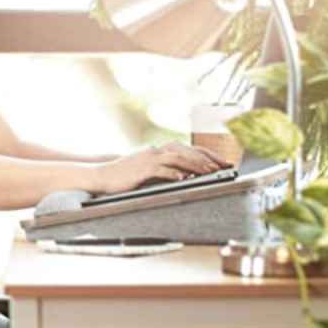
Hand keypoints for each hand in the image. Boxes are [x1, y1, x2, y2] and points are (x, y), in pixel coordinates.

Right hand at [96, 141, 232, 194]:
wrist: (103, 175)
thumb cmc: (124, 176)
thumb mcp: (147, 171)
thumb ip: (164, 170)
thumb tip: (184, 176)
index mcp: (159, 150)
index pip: (189, 149)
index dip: (207, 155)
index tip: (221, 163)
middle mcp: (157, 150)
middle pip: (188, 151)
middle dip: (208, 159)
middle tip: (223, 167)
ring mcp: (150, 158)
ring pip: (179, 158)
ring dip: (196, 165)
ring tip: (210, 172)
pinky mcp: (143, 168)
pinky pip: (163, 169)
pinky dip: (175, 173)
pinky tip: (185, 179)